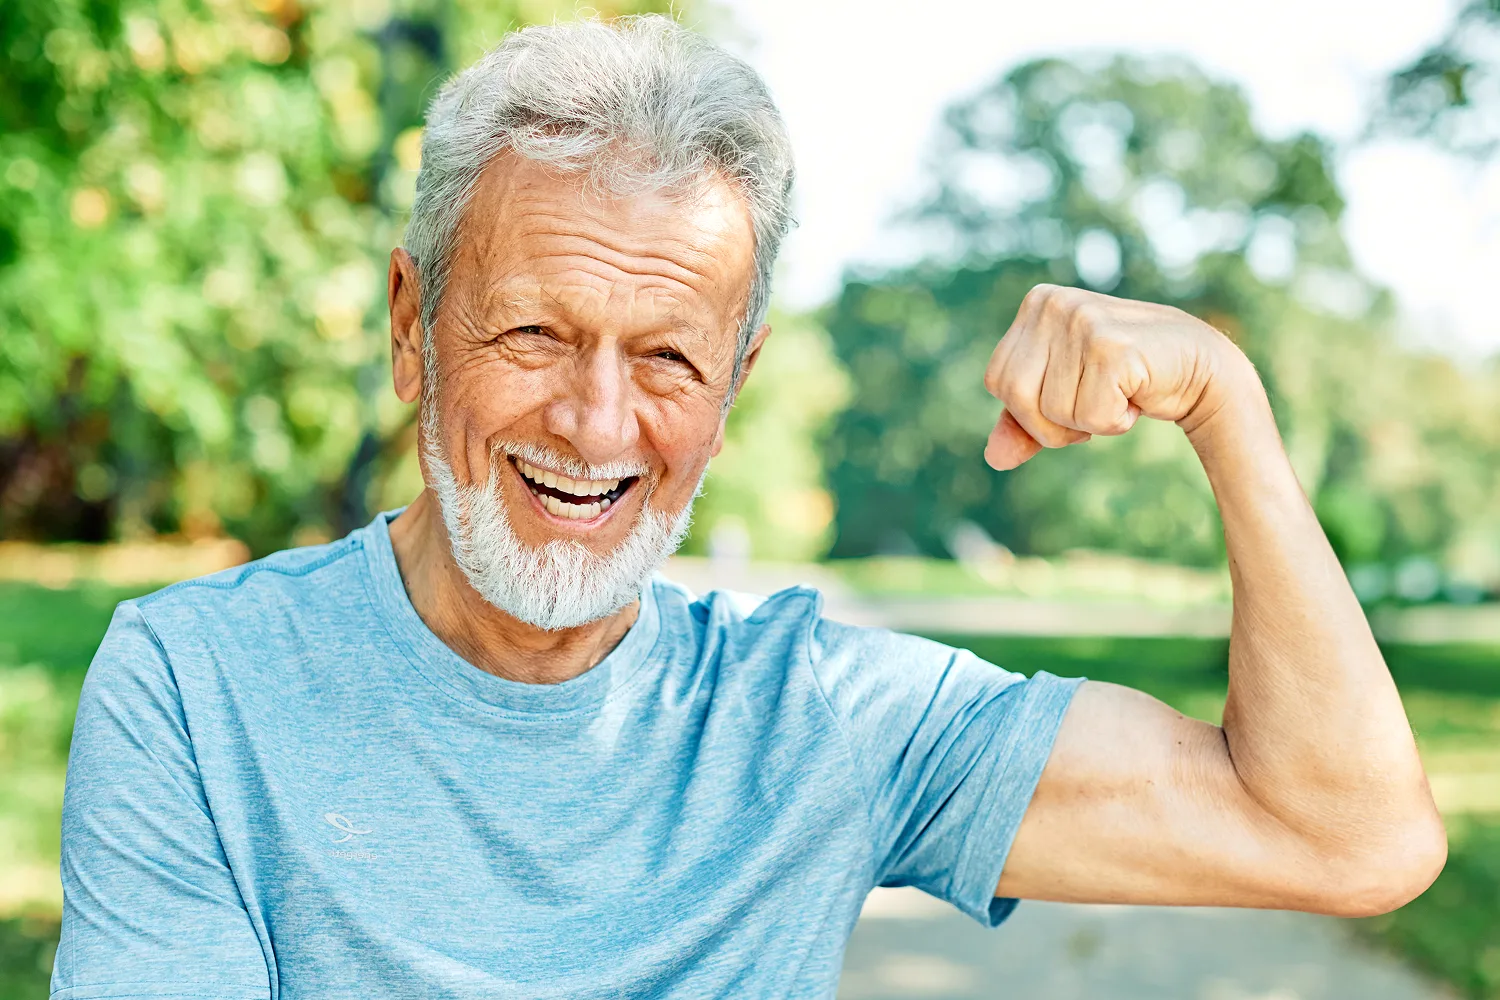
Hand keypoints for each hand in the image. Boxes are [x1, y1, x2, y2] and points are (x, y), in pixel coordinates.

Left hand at [983, 284, 1253, 470]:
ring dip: (1091, 421)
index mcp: (1036, 303)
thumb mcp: (1067, 396)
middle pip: (1017, 397)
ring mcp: (1081, 320)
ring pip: (1054, 411)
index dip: (1032, 410)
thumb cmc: (1129, 378)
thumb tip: (993, 459)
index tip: (1074, 395)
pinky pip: (1090, 417)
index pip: (998, 381)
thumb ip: (1024, 423)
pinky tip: (1138, 394)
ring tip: (1121, 392)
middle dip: (1055, 422)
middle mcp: (1053, 303)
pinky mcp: (1111, 347)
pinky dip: (1115, 422)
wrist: (1202, 370)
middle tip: (1097, 403)